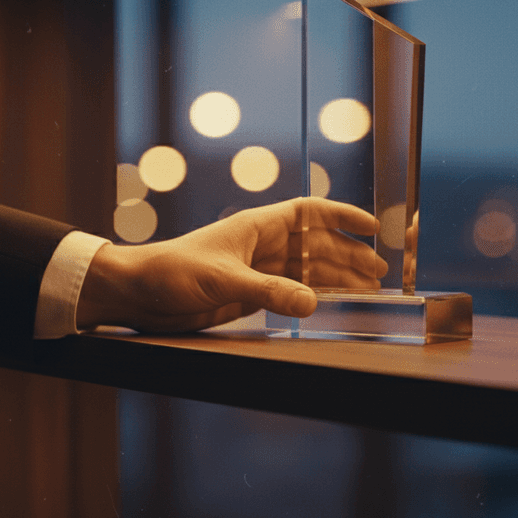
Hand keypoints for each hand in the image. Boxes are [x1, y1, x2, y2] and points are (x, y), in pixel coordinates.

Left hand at [76, 197, 385, 332]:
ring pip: (307, 271)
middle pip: (315, 246)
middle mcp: (261, 246)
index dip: (342, 217)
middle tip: (379, 272)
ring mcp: (256, 271)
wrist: (138, 294)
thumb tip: (313, 302)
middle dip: (348, 256)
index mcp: (256, 227)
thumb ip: (268, 292)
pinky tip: (333, 303)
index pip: (309, 213)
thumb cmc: (171, 273)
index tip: (372, 227)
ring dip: (336, 278)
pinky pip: (291, 293)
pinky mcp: (249, 295)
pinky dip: (313, 297)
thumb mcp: (223, 280)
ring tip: (368, 289)